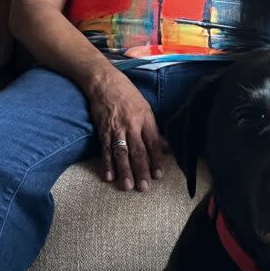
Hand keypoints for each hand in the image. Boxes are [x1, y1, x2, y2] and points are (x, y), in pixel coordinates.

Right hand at [86, 69, 165, 191]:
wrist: (105, 83)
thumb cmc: (128, 95)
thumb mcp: (146, 109)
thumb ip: (154, 129)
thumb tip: (166, 147)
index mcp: (145, 119)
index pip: (153, 143)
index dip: (156, 160)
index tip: (159, 175)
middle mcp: (132, 125)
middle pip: (138, 151)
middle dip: (141, 171)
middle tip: (144, 188)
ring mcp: (116, 128)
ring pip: (121, 153)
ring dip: (124, 171)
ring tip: (127, 186)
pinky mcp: (102, 130)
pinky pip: (105, 150)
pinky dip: (106, 164)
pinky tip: (108, 176)